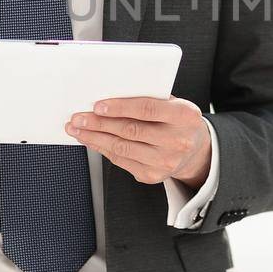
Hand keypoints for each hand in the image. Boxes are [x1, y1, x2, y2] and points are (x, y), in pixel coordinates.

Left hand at [66, 95, 211, 185]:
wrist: (195, 150)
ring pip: (122, 148)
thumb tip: (109, 95)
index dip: (120, 107)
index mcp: (185, 116)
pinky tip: (91, 140)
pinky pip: (120, 160)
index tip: (98, 105)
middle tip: (79, 117)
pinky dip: (102, 149)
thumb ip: (148, 98)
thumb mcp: (172, 104)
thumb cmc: (177, 121)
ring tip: (78, 128)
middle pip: (131, 130)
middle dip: (99, 123)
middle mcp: (177, 141)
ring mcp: (165, 162)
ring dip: (95, 137)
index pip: (148, 109)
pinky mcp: (152, 176)